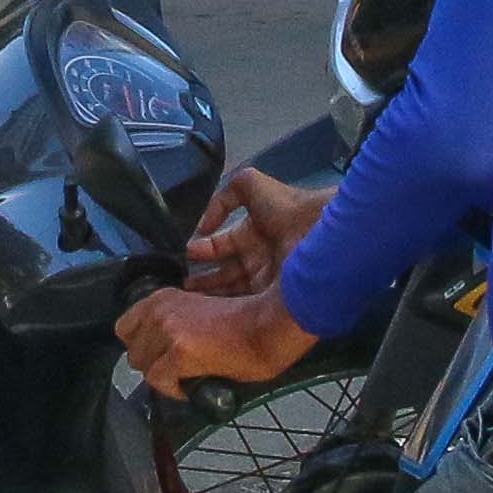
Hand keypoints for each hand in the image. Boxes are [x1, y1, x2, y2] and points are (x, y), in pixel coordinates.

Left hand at [116, 286, 318, 399]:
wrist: (270, 327)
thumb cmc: (246, 321)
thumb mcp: (200, 310)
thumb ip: (176, 321)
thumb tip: (163, 347)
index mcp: (163, 297)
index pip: (125, 327)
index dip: (142, 345)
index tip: (161, 355)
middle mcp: (160, 310)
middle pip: (132, 350)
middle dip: (152, 363)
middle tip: (176, 370)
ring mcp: (168, 330)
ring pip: (143, 366)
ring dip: (163, 376)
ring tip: (186, 377)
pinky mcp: (180, 352)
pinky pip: (159, 381)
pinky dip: (173, 389)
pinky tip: (191, 387)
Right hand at [185, 168, 331, 295]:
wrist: (315, 231)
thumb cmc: (285, 208)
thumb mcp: (251, 185)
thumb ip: (225, 195)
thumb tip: (202, 227)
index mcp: (252, 234)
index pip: (220, 246)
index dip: (201, 251)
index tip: (181, 258)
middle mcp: (256, 258)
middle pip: (223, 271)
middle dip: (200, 277)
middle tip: (177, 284)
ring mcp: (263, 279)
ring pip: (229, 289)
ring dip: (208, 293)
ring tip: (184, 298)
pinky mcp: (270, 297)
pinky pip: (242, 302)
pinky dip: (223, 305)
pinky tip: (203, 307)